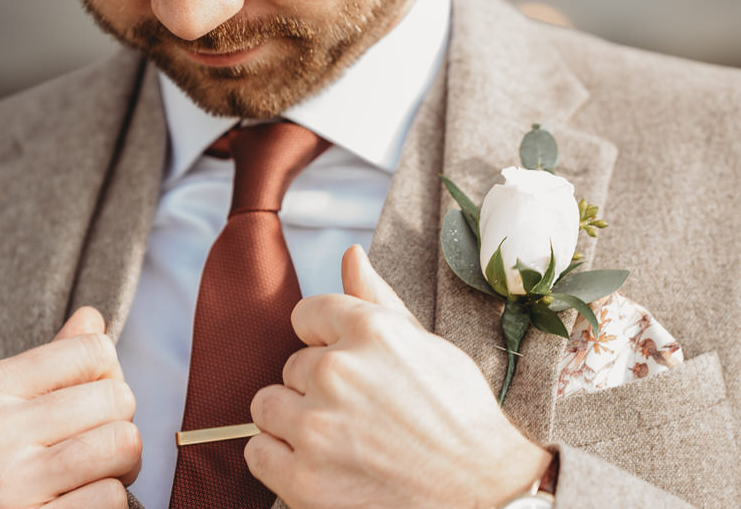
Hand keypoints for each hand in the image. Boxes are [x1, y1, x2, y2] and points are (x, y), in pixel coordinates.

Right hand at [0, 307, 140, 508]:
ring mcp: (8, 485)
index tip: (93, 403)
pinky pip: (109, 499)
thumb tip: (92, 319)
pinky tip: (77, 504)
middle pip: (116, 399)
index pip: (91, 351)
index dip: (109, 376)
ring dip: (122, 465)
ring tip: (94, 476)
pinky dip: (108, 502)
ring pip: (122, 445)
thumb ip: (41, 366)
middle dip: (120, 423)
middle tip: (98, 447)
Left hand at [246, 245, 551, 508]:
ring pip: (267, 405)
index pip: (306, 314)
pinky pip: (258, 453)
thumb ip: (377, 300)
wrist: (483, 494)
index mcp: (370, 330)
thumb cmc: (460, 418)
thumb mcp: (426, 345)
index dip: (326, 340)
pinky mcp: (303, 477)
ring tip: (337, 438)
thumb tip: (351, 255)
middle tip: (358, 411)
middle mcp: (338, 370)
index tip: (348, 365)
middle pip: (291, 365)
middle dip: (316, 386)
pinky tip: (319, 463)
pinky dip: (280, 460)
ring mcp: (316, 425)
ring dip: (293, 420)